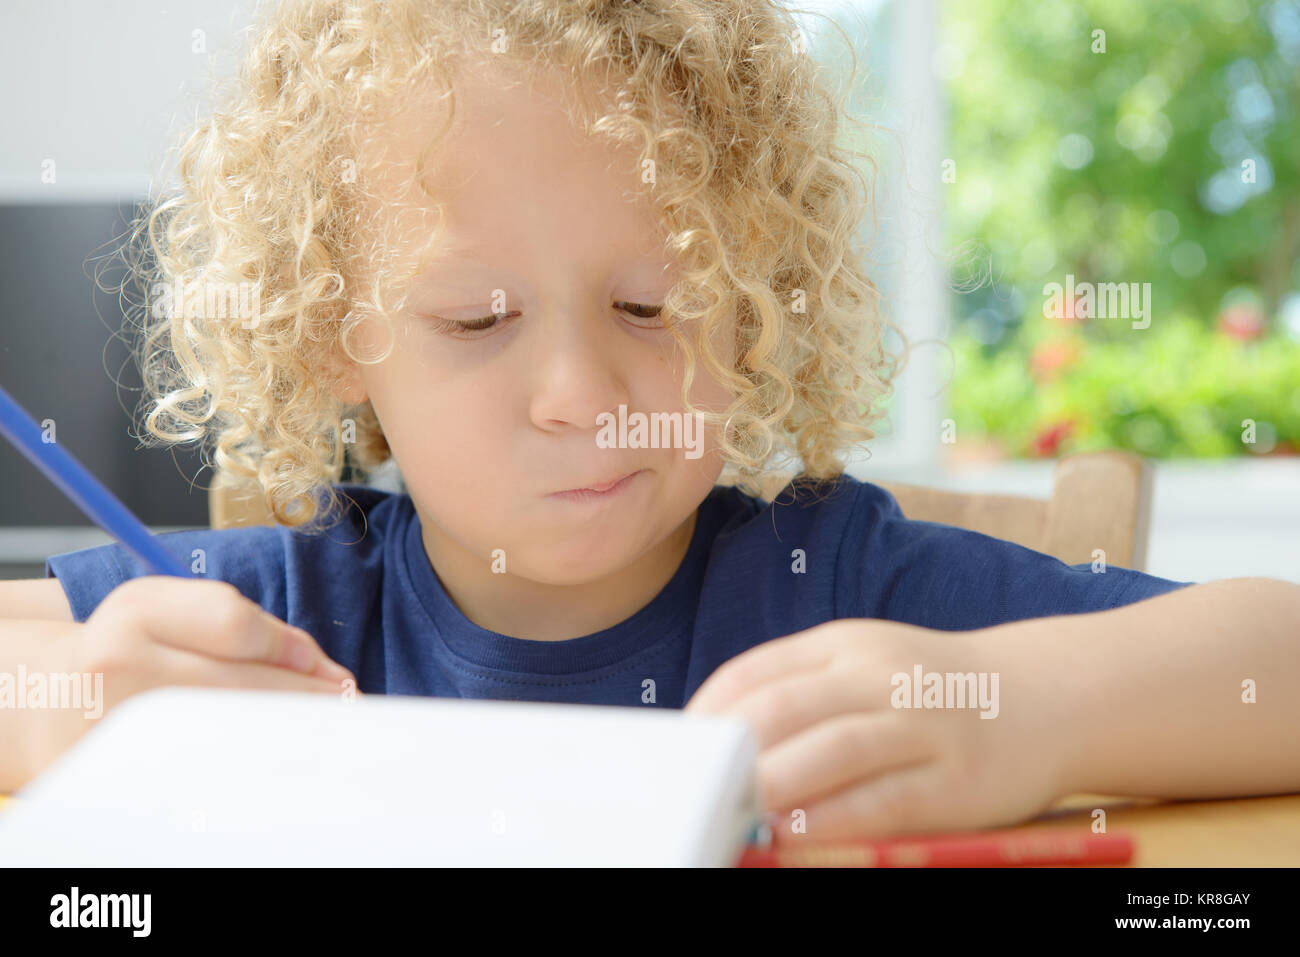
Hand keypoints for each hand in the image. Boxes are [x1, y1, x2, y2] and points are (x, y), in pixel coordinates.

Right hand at [23, 577, 355, 786]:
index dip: (293, 648)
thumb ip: (244, 624)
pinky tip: (268, 753)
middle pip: (241, 685)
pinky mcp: (120, 770)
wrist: (50, 698)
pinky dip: (248, 760)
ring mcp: (115, 723)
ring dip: (282, 731)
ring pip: (231, 731)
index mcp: (136, 611)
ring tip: (312, 729)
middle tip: (342, 705)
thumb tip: (315, 663)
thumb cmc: (129, 646)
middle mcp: (119, 664)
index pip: (235, 623)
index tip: (326, 669)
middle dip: (305, 697)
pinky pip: (208, 768)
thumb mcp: (172, 609)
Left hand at [684, 618, 1072, 841]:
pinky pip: (882, 799)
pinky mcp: (953, 778)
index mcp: (844, 644)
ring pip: (832, 748)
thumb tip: (719, 743)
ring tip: (731, 811)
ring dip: (773, 783)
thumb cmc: (929, 692)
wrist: (1041, 696)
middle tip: (691, 789)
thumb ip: (800, 695)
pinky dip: (832, 818)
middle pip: (785, 706)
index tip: (676, 753)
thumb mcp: (863, 668)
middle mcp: (879, 674)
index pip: (755, 671)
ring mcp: (920, 723)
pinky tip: (795, 834)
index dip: (707, 713)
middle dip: (729, 751)